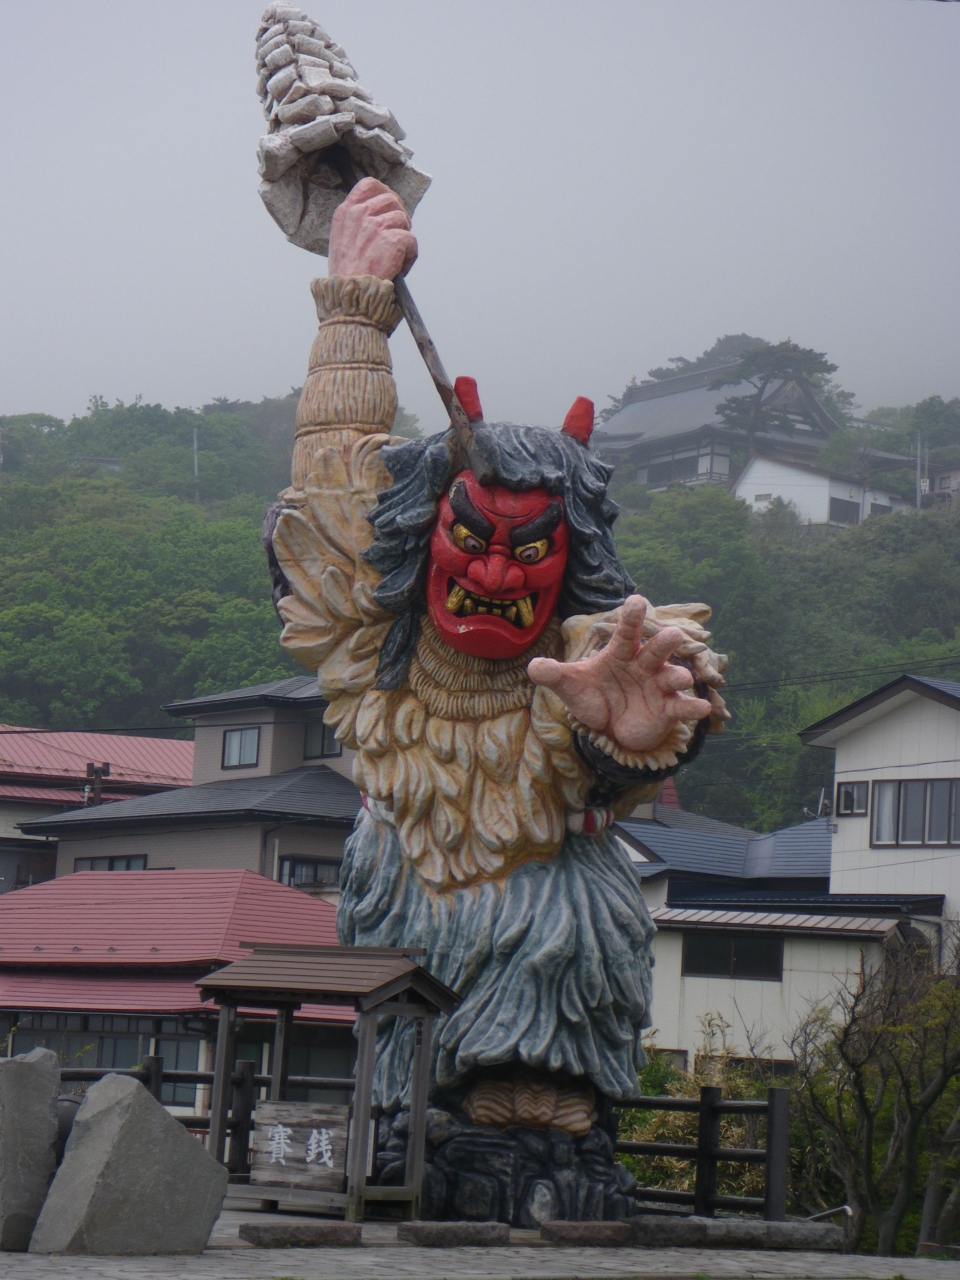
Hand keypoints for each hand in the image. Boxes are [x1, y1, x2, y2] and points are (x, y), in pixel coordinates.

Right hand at [328, 177, 417, 280]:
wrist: (352, 294)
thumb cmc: (348, 274)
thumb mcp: (342, 239)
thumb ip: (356, 222)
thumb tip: (381, 212)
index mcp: (346, 212)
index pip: (369, 185)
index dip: (385, 191)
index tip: (391, 205)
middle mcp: (359, 214)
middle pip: (391, 199)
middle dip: (399, 215)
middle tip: (396, 235)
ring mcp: (376, 226)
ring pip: (403, 218)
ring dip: (404, 236)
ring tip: (395, 255)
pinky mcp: (392, 239)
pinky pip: (412, 239)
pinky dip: (411, 255)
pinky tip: (400, 266)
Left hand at [527, 595, 712, 753]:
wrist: (610, 726)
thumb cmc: (594, 696)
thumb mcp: (571, 686)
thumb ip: (554, 674)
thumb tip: (533, 666)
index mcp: (620, 654)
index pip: (626, 633)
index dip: (631, 618)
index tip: (637, 601)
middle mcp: (644, 665)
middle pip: (655, 650)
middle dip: (664, 642)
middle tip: (673, 633)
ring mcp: (658, 686)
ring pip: (672, 676)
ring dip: (678, 676)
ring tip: (682, 677)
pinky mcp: (667, 709)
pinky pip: (681, 707)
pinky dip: (691, 708)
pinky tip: (701, 709)